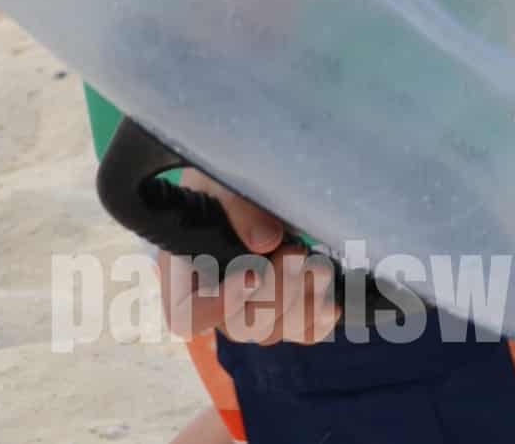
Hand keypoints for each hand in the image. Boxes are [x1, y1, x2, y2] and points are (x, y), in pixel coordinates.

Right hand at [159, 175, 340, 345]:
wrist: (245, 181)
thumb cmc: (220, 182)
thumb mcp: (218, 183)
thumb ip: (237, 208)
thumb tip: (266, 241)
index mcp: (182, 276)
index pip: (187, 317)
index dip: (219, 306)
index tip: (253, 273)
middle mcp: (213, 303)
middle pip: (240, 327)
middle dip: (275, 294)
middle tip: (296, 252)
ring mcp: (248, 311)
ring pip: (272, 332)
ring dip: (300, 303)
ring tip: (319, 266)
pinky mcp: (281, 310)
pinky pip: (298, 331)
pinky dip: (317, 319)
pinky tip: (332, 300)